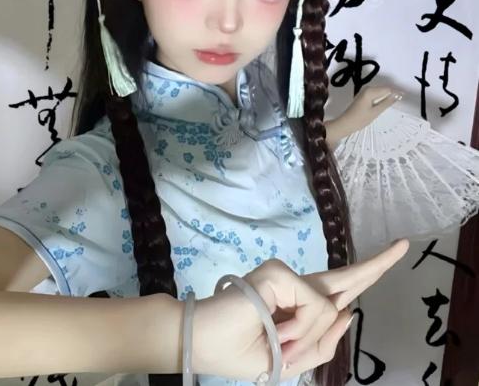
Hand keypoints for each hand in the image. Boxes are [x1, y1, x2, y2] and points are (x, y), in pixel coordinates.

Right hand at [193, 238, 408, 380]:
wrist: (201, 341)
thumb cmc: (239, 351)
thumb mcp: (289, 361)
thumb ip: (322, 343)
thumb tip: (347, 312)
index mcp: (299, 307)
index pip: (339, 290)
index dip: (368, 273)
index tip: (395, 251)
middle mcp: (297, 287)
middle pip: (347, 278)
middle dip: (378, 265)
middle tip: (404, 245)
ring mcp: (287, 276)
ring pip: (329, 308)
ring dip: (307, 338)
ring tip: (278, 343)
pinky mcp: (279, 272)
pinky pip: (314, 307)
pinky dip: (299, 329)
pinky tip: (277, 331)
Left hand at [341, 86, 403, 133]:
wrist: (345, 124)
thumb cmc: (359, 119)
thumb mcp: (375, 112)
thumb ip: (387, 102)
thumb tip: (397, 96)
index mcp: (370, 91)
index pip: (388, 89)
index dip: (397, 92)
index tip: (405, 95)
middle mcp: (367, 89)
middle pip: (384, 88)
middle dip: (393, 92)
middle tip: (403, 97)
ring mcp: (364, 92)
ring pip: (380, 91)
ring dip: (388, 94)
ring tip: (398, 99)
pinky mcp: (363, 96)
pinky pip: (376, 93)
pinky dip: (382, 96)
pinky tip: (387, 101)